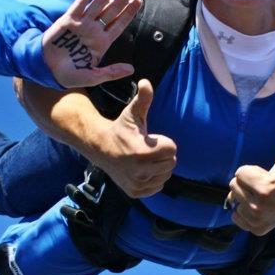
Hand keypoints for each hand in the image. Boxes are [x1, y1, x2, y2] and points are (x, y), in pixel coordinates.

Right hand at [41, 0, 142, 87]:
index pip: (119, 24)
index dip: (129, 12)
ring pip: (98, 5)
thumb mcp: (93, 77)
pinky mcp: (68, 20)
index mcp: (102, 42)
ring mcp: (82, 24)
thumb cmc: (70, 74)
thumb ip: (111, 73)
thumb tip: (132, 70)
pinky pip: (80, 5)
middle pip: (112, 11)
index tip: (138, 1)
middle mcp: (94, 30)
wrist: (47, 70)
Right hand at [94, 79, 177, 197]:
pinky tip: (142, 169)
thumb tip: (146, 82)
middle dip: (162, 154)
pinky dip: (154, 178)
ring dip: (159, 166)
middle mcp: (140, 172)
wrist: (101, 148)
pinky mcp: (135, 192)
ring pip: (166, 175)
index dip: (163, 142)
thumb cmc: (121, 129)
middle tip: (147, 148)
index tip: (149, 138)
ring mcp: (137, 184)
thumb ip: (143, 98)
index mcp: (142, 152)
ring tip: (144, 159)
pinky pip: (158, 186)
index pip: (172, 149)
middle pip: (171, 163)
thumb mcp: (132, 113)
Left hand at [226, 129, 274, 235]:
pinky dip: (243, 211)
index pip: (239, 173)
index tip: (263, 175)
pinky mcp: (256, 229)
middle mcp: (259, 207)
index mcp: (265, 188)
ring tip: (260, 196)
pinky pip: (236, 216)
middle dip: (245, 183)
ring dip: (244, 196)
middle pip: (233, 186)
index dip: (250, 171)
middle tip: (261, 185)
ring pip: (234, 201)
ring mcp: (257, 220)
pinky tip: (257, 207)